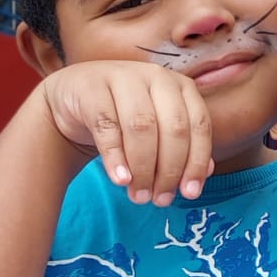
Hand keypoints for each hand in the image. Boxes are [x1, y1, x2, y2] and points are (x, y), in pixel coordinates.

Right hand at [41, 61, 214, 204]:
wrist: (72, 100)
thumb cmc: (123, 119)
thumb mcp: (157, 131)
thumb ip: (182, 149)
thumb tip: (204, 173)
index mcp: (180, 86)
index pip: (198, 125)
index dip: (196, 162)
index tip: (190, 193)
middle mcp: (156, 76)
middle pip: (172, 127)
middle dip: (169, 170)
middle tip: (159, 200)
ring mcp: (123, 77)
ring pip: (142, 126)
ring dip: (143, 168)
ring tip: (139, 195)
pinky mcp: (92, 87)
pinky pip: (107, 125)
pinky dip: (115, 157)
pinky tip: (120, 179)